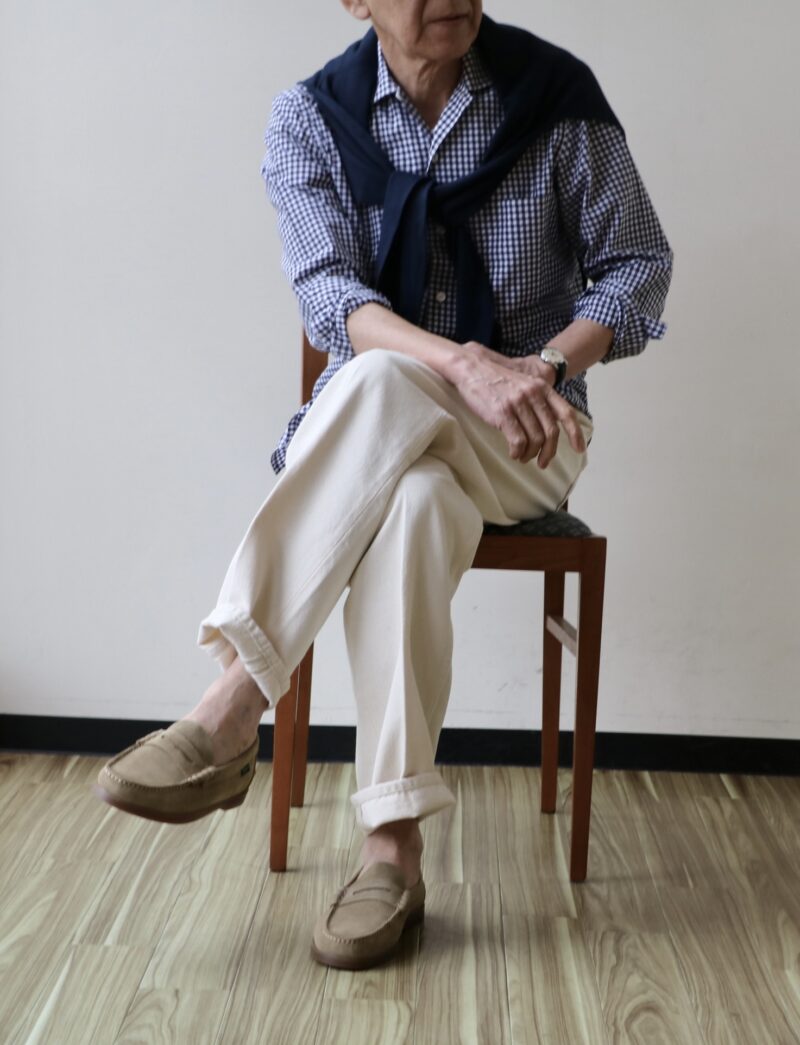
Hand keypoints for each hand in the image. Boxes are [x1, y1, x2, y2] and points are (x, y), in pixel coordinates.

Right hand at [452, 343, 584, 467]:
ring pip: (535, 439)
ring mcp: (519, 403)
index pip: (566, 413)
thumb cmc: (496, 380)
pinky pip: (518, 441)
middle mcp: (534, 394)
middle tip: (542, 463)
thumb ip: (537, 400)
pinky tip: (513, 453)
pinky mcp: (503, 413)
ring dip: (529, 454)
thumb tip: (546, 427)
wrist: (472, 368)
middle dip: (549, 452)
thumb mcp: (524, 384)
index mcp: (542, 388)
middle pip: (551, 432)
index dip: (575, 433)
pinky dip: (517, 452)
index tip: (580, 449)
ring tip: (522, 456)